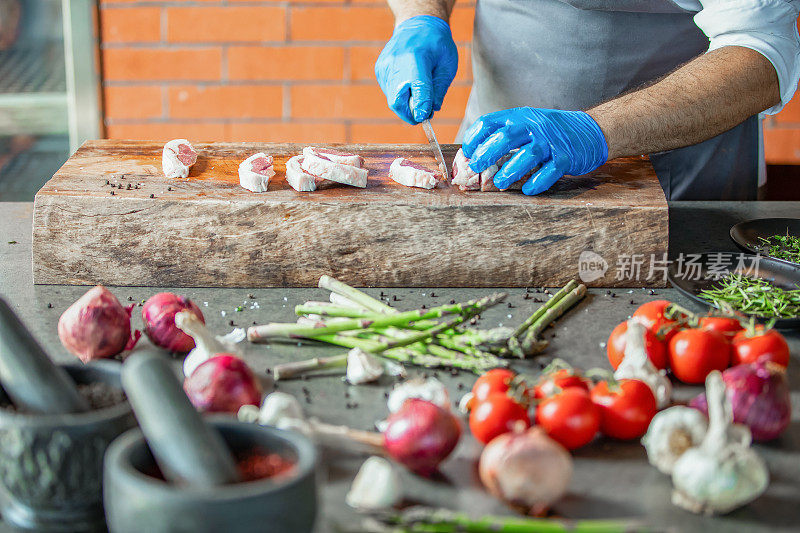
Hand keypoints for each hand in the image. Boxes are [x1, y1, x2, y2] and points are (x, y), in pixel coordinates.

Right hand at [375, 15, 457, 124]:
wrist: (417, 23)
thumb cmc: (436, 44)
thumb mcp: (447, 65)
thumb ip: (438, 90)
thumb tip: (429, 112)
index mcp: (416, 58)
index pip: (417, 91)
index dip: (421, 109)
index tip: (426, 118)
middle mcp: (395, 63)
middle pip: (398, 101)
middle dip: (410, 114)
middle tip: (423, 116)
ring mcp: (385, 67)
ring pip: (393, 100)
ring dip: (406, 104)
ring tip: (419, 93)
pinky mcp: (380, 70)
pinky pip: (390, 92)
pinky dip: (401, 95)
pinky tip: (409, 82)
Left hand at [462, 108, 608, 195]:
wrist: (591, 131)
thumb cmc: (551, 132)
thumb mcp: (528, 125)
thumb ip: (506, 136)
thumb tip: (476, 156)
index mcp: (520, 117)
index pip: (490, 122)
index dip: (474, 137)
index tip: (467, 152)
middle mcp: (534, 126)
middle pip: (505, 137)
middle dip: (486, 153)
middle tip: (475, 168)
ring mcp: (551, 142)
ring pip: (527, 155)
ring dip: (510, 171)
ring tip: (499, 184)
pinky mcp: (566, 157)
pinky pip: (549, 172)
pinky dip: (537, 183)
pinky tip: (527, 190)